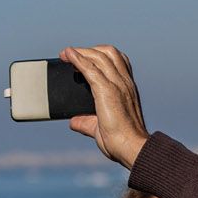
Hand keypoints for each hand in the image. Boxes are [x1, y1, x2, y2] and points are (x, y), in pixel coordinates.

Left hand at [61, 44, 149, 169]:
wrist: (132, 148)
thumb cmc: (123, 141)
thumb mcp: (101, 127)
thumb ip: (87, 122)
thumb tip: (74, 122)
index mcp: (127, 89)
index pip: (118, 61)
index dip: (101, 55)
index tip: (85, 57)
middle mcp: (125, 83)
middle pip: (109, 52)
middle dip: (89, 49)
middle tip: (70, 54)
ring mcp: (117, 85)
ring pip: (99, 56)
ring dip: (81, 52)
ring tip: (65, 54)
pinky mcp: (107, 91)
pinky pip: (90, 68)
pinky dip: (78, 59)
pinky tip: (68, 56)